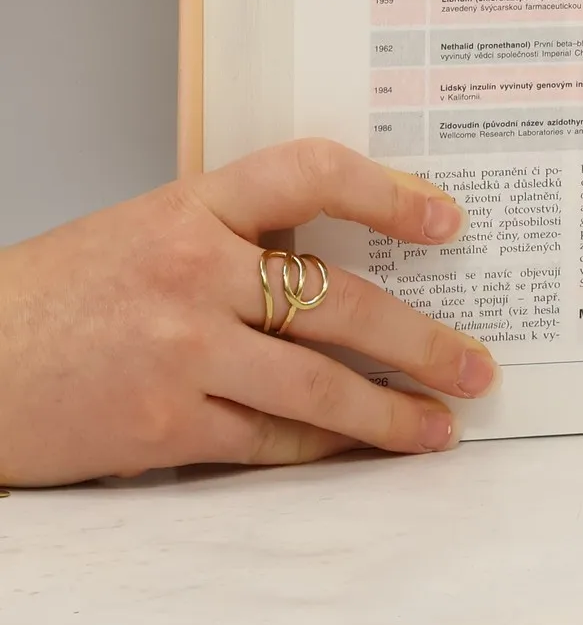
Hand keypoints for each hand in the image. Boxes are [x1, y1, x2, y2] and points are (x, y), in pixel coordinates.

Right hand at [0, 140, 495, 487]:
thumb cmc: (62, 296)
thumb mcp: (147, 231)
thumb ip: (235, 237)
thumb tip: (343, 259)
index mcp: (190, 207)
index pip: (309, 174)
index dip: (388, 192)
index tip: (448, 218)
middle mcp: (191, 272)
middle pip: (337, 301)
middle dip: (421, 341)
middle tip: (477, 365)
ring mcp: (180, 351)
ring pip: (318, 384)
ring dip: (392, 412)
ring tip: (442, 425)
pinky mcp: (164, 427)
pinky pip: (269, 440)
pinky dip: (323, 446)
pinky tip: (361, 450)